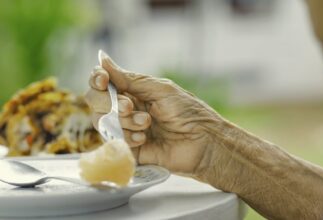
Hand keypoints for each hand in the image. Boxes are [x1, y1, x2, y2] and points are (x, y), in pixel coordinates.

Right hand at [85, 51, 223, 175]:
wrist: (203, 141)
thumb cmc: (187, 111)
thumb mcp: (159, 89)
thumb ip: (129, 78)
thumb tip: (102, 59)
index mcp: (134, 91)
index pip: (103, 82)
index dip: (97, 79)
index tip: (102, 80)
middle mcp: (127, 109)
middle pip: (96, 101)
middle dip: (109, 102)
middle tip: (129, 107)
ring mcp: (127, 129)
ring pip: (102, 122)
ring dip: (124, 121)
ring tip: (147, 124)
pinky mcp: (129, 150)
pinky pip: (113, 142)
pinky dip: (127, 137)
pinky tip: (145, 139)